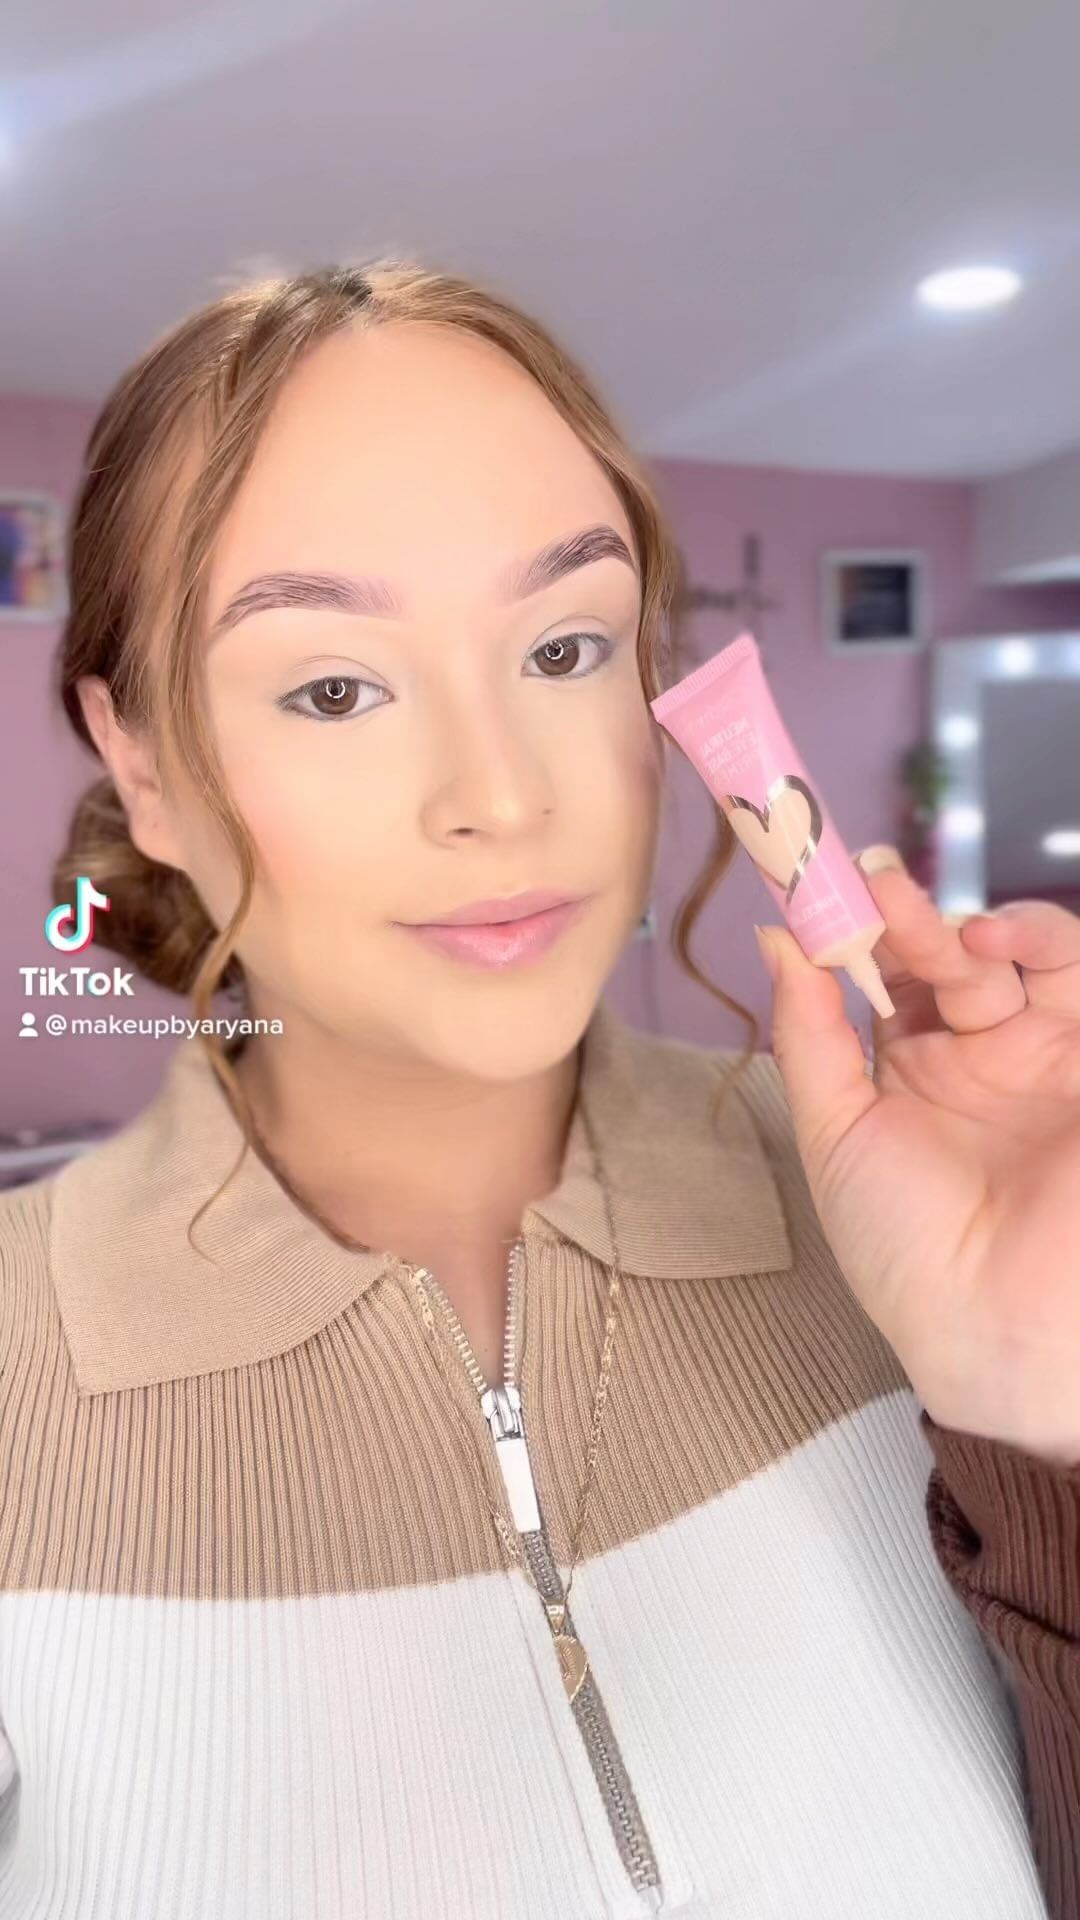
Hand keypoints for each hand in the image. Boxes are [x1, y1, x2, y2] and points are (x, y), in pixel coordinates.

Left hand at [753, 849, 1079, 1466]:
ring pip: (1011, 955)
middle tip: (866, 890)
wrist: (998, 1322)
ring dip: (963, 925)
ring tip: (915, 917)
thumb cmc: (905, 1246)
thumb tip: (775, 935)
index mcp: (914, 1075)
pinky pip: (1072, 975)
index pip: (886, 980)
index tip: (813, 890)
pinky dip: (1036, 939)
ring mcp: (1044, 1053)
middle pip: (943, 960)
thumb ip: (809, 1032)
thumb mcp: (834, 1133)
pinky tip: (986, 939)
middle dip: (903, 920)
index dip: (854, 935)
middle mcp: (980, 1056)